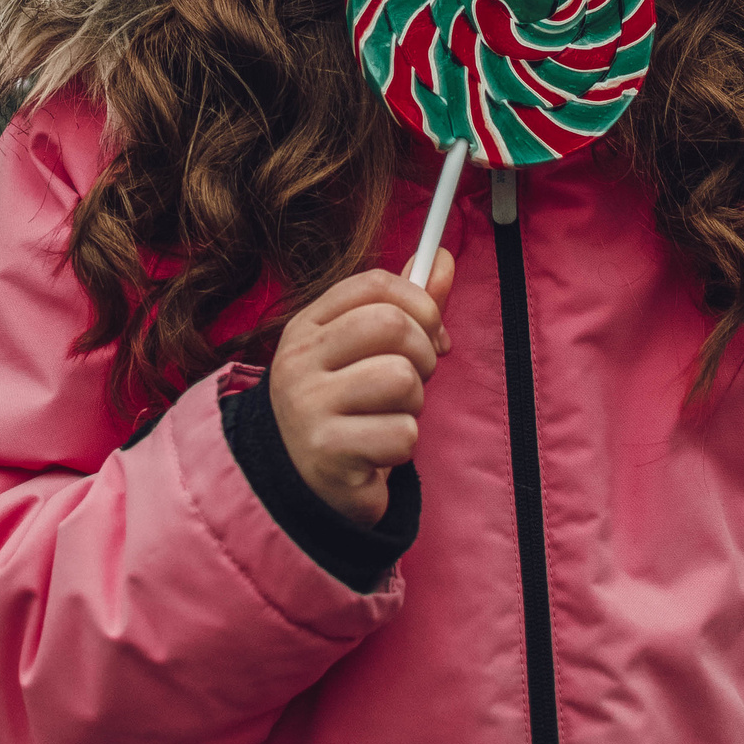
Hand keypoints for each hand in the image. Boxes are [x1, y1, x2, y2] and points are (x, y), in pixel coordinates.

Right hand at [267, 249, 454, 526]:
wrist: (302, 485)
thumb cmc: (344, 408)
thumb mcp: (363, 351)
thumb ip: (403, 306)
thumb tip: (443, 258)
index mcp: (307, 327)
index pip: (373, 285)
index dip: (419, 303)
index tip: (431, 331)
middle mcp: (299, 361)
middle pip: (392, 325)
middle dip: (422, 355)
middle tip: (412, 383)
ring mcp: (308, 406)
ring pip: (401, 379)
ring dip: (413, 405)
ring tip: (389, 418)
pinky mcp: (328, 452)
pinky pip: (402, 434)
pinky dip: (403, 446)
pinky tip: (378, 452)